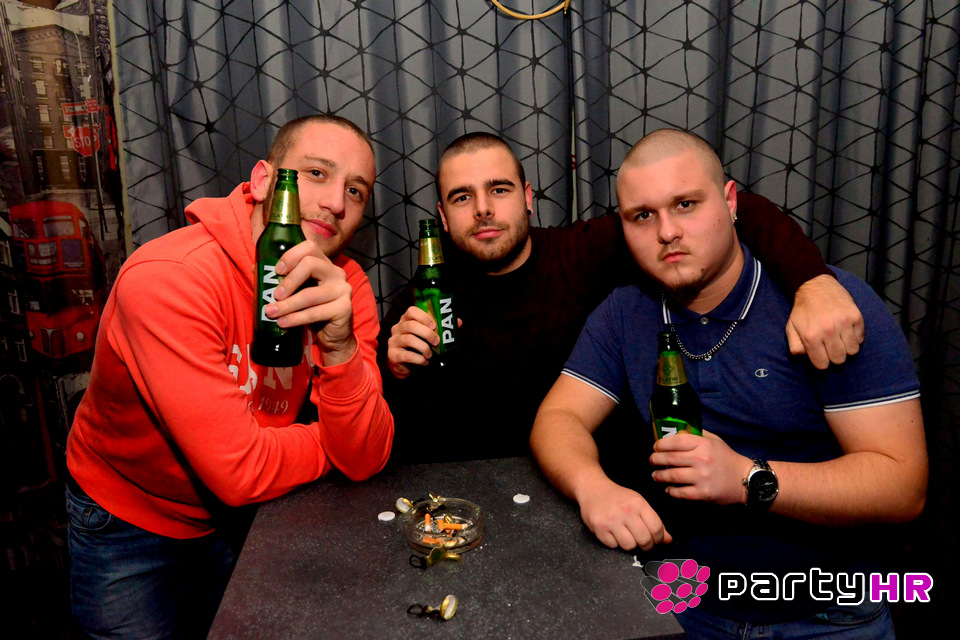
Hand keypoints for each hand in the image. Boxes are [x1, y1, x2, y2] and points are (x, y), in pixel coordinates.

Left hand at [263, 240, 355, 364]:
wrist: (333, 335)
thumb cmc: (312, 310)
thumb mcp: (297, 292)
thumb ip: (282, 280)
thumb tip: (256, 269)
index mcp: (324, 264)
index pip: (309, 247)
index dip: (291, 256)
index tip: (277, 271)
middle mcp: (336, 273)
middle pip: (310, 264)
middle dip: (289, 280)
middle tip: (275, 295)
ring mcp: (343, 289)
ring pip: (310, 294)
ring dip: (287, 305)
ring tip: (271, 313)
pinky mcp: (345, 308)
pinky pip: (315, 313)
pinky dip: (296, 319)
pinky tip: (283, 323)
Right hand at [386, 306, 439, 378]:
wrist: (406, 367)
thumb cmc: (419, 347)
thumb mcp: (430, 336)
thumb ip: (442, 328)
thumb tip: (458, 322)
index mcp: (406, 320)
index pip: (411, 311)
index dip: (423, 316)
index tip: (434, 325)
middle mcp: (397, 328)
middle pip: (410, 325)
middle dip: (427, 333)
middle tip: (437, 341)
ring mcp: (393, 342)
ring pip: (409, 340)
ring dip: (424, 347)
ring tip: (430, 354)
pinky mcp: (393, 355)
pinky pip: (407, 355)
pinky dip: (419, 359)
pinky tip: (424, 361)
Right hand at [575, 475, 670, 550]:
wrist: (593, 489)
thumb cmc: (618, 497)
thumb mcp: (638, 504)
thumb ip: (654, 522)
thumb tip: (668, 540)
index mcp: (638, 504)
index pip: (656, 528)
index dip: (659, 539)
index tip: (655, 540)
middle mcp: (626, 511)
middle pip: (644, 539)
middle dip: (646, 546)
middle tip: (642, 544)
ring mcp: (611, 520)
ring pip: (629, 545)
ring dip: (629, 545)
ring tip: (626, 537)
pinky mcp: (599, 527)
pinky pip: (613, 545)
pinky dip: (614, 543)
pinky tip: (613, 534)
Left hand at [650, 431, 752, 504]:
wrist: (745, 479)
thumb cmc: (726, 458)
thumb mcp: (714, 441)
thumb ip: (697, 435)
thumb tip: (678, 430)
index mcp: (703, 444)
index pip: (676, 441)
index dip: (661, 444)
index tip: (655, 447)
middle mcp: (701, 459)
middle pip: (670, 458)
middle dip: (656, 459)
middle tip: (652, 461)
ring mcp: (702, 477)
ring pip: (672, 476)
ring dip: (660, 476)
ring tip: (655, 475)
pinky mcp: (703, 493)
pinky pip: (681, 492)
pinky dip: (671, 491)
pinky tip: (668, 489)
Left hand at [786, 274, 863, 368]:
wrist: (815, 286)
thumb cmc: (803, 309)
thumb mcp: (791, 328)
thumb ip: (795, 346)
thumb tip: (806, 358)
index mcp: (811, 337)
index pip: (822, 364)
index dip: (822, 363)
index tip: (822, 357)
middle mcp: (828, 331)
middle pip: (839, 360)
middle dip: (835, 357)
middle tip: (831, 348)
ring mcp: (844, 324)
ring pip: (853, 351)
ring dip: (846, 348)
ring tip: (840, 340)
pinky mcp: (856, 317)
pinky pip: (861, 338)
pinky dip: (855, 338)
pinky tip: (846, 330)